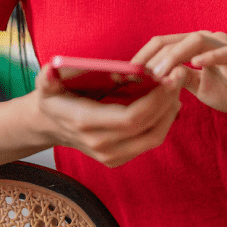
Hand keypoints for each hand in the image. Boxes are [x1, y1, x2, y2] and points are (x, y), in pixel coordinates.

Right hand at [29, 62, 182, 167]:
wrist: (49, 124)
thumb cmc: (54, 95)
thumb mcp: (47, 82)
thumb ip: (49, 76)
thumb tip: (53, 68)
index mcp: (85, 123)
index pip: (131, 118)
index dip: (155, 99)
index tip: (169, 76)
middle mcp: (100, 144)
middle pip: (148, 127)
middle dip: (168, 100)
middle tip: (179, 74)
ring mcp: (110, 155)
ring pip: (154, 137)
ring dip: (170, 111)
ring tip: (176, 86)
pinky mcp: (118, 158)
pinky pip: (150, 141)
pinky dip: (164, 121)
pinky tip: (167, 101)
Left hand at [133, 32, 226, 125]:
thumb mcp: (200, 88)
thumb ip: (180, 80)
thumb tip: (153, 80)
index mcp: (197, 45)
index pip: (163, 43)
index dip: (142, 57)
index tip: (124, 75)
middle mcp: (209, 39)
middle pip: (172, 39)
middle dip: (151, 57)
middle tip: (135, 76)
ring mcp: (225, 47)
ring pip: (193, 40)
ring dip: (172, 56)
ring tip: (158, 74)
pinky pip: (222, 53)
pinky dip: (207, 58)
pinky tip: (193, 66)